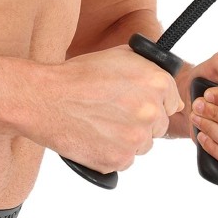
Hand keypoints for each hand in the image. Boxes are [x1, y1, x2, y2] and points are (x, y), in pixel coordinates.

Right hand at [34, 46, 184, 173]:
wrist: (46, 98)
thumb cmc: (78, 75)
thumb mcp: (119, 56)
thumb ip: (148, 69)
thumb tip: (165, 85)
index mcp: (156, 82)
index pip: (172, 101)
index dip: (153, 101)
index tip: (137, 101)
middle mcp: (151, 111)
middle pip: (158, 126)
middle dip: (140, 121)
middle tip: (114, 112)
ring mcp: (136, 138)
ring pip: (142, 145)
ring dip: (127, 138)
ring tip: (100, 122)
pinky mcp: (119, 160)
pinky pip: (124, 161)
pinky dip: (111, 153)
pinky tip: (94, 137)